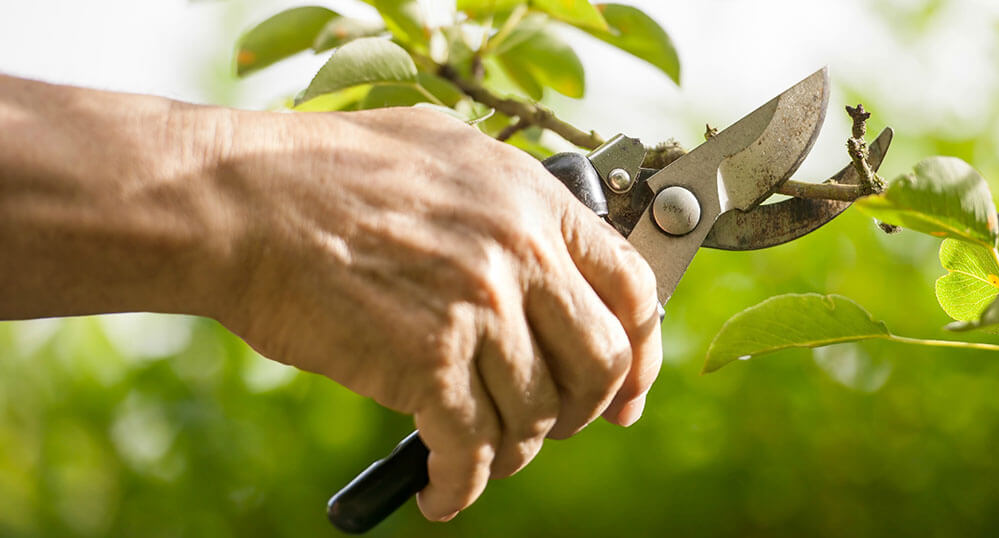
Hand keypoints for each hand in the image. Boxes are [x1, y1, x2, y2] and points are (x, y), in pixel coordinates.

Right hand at [214, 107, 662, 520]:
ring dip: (515, 450)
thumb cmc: (327, 171)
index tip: (628, 390)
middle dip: (585, 411)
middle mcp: (521, 254)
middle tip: (558, 425)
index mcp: (534, 200)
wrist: (241, 200)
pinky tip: (443, 492)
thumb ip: (509, 199)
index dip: (642, 352)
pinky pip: (472, 449)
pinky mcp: (427, 362)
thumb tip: (547, 247)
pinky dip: (461, 487)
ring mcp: (478, 309)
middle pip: (601, 363)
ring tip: (484, 454)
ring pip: (536, 415)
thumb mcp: (445, 150)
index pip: (633, 288)